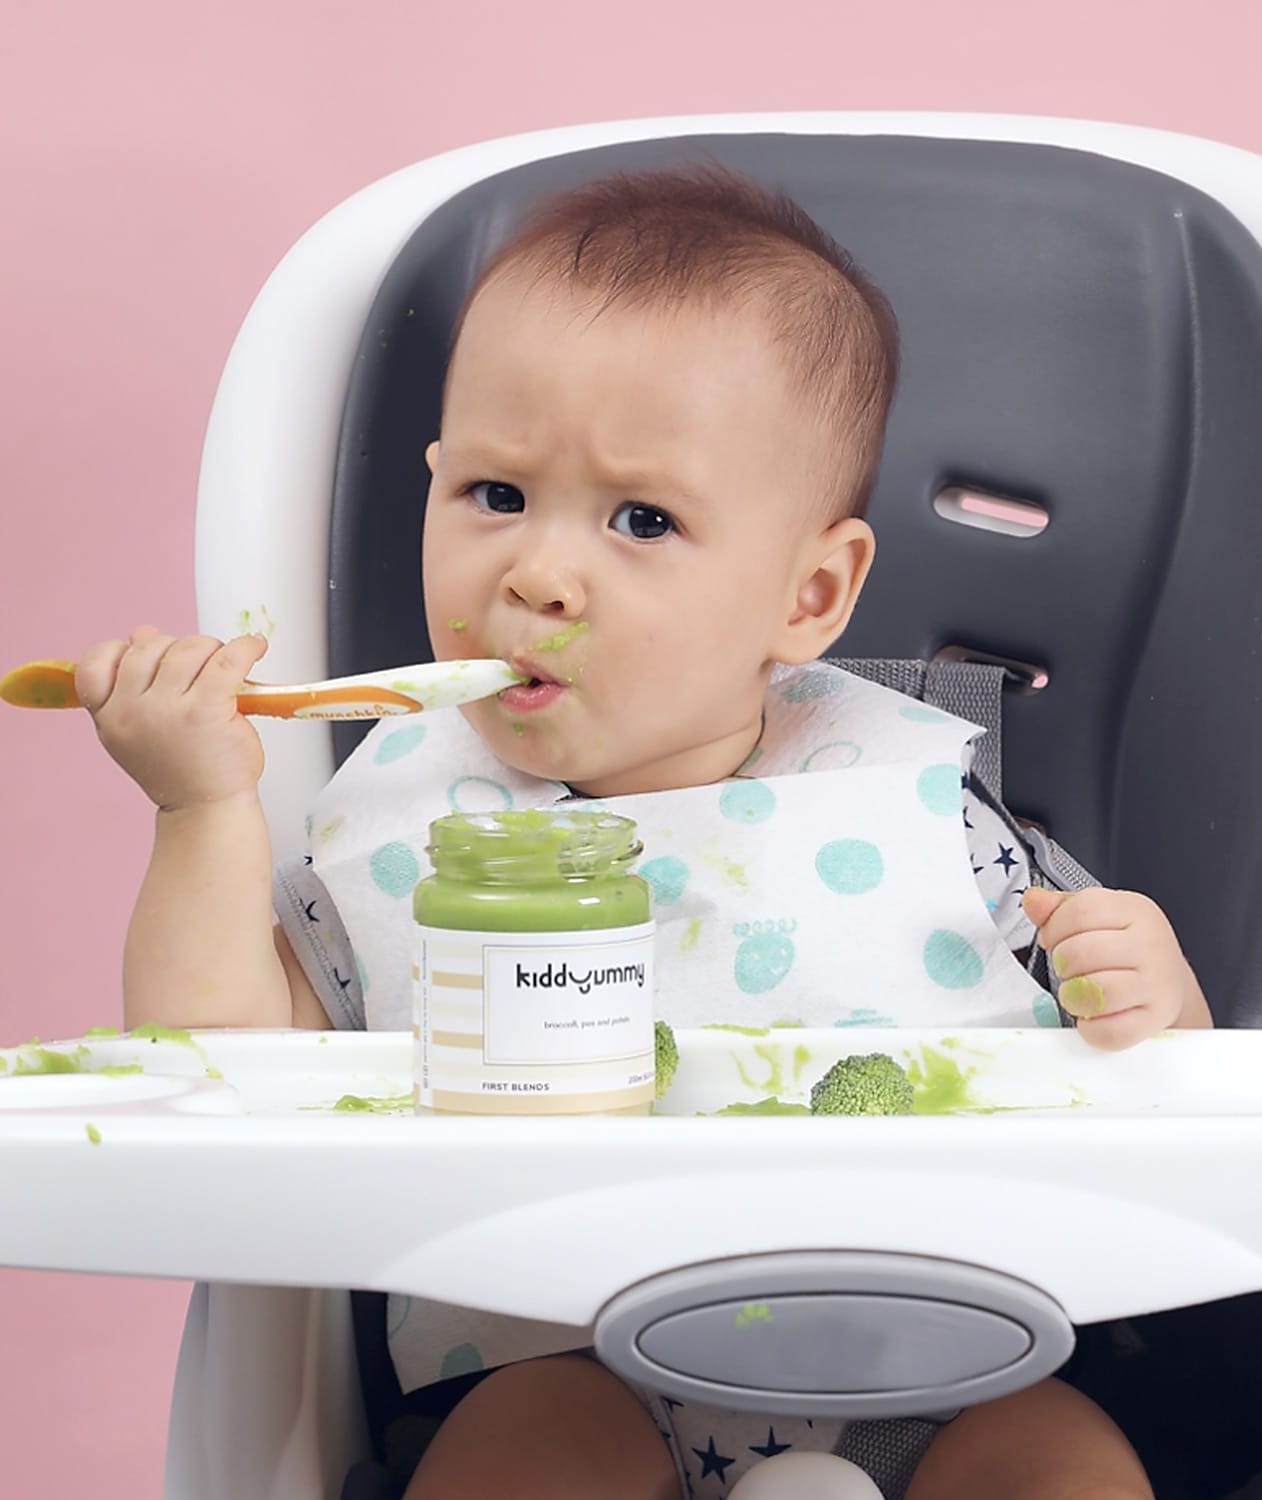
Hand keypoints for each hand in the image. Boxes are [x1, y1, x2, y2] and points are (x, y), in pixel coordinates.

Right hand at [76, 626, 269, 811]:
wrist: (207, 809)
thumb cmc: (181, 767)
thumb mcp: (143, 728)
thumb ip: (138, 683)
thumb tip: (142, 632)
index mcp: (109, 717)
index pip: (95, 664)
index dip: (121, 651)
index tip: (146, 657)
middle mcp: (131, 712)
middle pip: (150, 647)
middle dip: (177, 649)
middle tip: (200, 668)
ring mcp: (166, 711)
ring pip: (188, 648)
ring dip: (211, 650)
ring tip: (225, 668)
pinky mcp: (205, 711)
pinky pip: (226, 660)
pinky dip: (244, 648)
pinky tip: (254, 647)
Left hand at [1021, 887, 1210, 1048]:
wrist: (1169, 984)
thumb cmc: (1125, 948)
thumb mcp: (1097, 918)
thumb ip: (1059, 909)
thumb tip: (1033, 900)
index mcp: (1135, 911)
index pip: (1081, 912)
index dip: (1055, 929)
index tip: (1054, 940)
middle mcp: (1151, 944)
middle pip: (1082, 952)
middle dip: (1063, 964)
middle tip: (1069, 970)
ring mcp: (1157, 984)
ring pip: (1095, 992)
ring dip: (1074, 998)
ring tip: (1079, 993)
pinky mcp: (1157, 1019)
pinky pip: (1111, 1031)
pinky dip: (1092, 1030)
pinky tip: (1093, 1018)